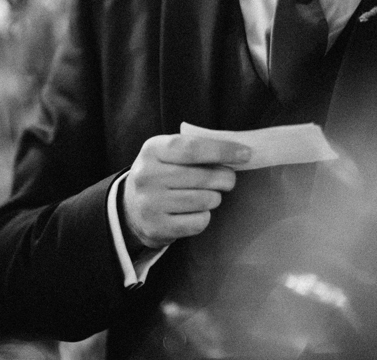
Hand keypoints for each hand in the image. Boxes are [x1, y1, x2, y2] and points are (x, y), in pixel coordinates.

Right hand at [121, 134, 248, 249]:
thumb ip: (197, 149)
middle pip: (203, 176)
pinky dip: (204, 216)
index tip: (246, 154)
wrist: (130, 208)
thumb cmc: (161, 174)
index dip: (222, 150)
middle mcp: (147, 175)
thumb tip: (238, 152)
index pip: (192, 148)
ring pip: (204, 200)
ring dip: (214, 198)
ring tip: (207, 195)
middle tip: (228, 179)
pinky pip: (198, 222)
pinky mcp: (157, 227)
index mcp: (152, 149)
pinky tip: (195, 211)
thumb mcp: (169, 154)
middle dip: (225, 178)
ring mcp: (150, 203)